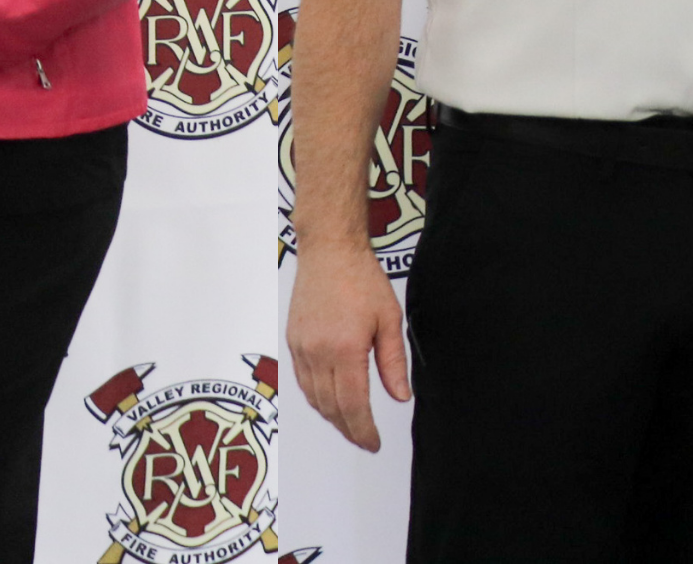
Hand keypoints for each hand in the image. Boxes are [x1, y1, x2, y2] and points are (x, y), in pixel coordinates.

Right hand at [287, 239, 410, 451]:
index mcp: (345, 349)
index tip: (373, 443)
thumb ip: (393, 362)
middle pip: (330, 408)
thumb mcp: (389, 319)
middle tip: (364, 439)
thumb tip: (399, 397)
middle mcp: (318, 352)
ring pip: (313, 398)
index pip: (353, 406)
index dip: (363, 431)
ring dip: (331, 417)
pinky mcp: (292, 340)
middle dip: (348, 429)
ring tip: (350, 424)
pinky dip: (316, 397)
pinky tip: (330, 399)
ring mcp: (301, 347)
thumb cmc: (361, 278)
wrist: (329, 250)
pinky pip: (302, 381)